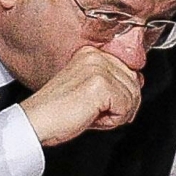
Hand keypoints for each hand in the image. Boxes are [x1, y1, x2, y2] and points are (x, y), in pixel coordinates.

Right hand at [19, 46, 143, 146]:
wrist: (36, 121)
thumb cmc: (57, 111)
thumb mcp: (89, 89)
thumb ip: (113, 81)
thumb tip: (138, 82)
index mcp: (92, 53)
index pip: (130, 72)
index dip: (120, 95)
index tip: (100, 104)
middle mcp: (96, 56)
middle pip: (134, 85)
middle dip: (120, 106)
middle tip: (94, 112)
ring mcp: (99, 68)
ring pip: (132, 97)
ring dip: (115, 114)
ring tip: (91, 114)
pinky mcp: (100, 85)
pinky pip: (125, 108)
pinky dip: (112, 121)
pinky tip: (91, 117)